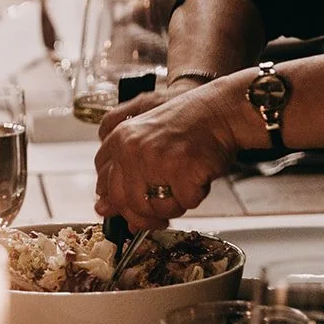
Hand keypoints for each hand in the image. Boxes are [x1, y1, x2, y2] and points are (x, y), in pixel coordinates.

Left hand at [94, 79, 251, 228]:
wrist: (220, 110)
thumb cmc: (189, 125)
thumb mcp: (146, 139)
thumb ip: (123, 171)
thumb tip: (104, 209)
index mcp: (119, 138)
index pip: (103, 183)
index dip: (118, 201)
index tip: (130, 206)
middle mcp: (132, 147)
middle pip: (125, 202)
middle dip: (144, 214)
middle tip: (161, 211)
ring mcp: (155, 158)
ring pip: (154, 208)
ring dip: (173, 205)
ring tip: (184, 184)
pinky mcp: (181, 168)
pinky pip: (184, 203)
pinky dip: (195, 197)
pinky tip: (198, 178)